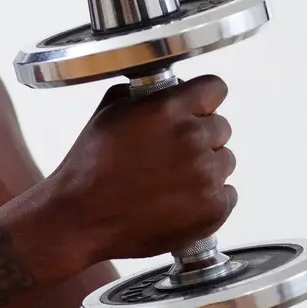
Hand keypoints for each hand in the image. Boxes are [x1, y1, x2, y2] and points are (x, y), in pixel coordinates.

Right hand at [43, 75, 236, 262]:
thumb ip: (145, 93)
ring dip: (205, 169)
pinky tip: (177, 202)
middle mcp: (192, 139)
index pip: (215, 89)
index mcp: (169, 110)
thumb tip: (167, 87)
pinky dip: (207, 199)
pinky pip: (226, 195)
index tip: (196, 110)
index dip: (203, 100)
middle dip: (200, 137)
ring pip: (224, 162)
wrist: (81, 220)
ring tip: (169, 182)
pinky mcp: (212, 210)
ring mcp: (206, 177)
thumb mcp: (108, 114)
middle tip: (170, 155)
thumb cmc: (88, 169)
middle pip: (221, 127)